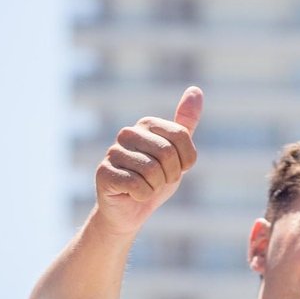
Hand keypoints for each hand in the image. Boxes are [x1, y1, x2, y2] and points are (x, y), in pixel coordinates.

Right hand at [93, 87, 201, 236]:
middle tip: (160, 181)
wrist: (132, 209)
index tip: (178, 168)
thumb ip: (185, 123)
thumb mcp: (177, 152)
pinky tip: (133, 193)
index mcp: (147, 124)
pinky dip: (143, 195)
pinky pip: (138, 185)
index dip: (186, 160)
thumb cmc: (156, 179)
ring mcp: (113, 152)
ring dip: (156, 186)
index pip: (182, 136)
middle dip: (171, 175)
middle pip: (168, 153)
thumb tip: (195, 89)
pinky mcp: (104, 172)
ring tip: (146, 186)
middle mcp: (127, 133)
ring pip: (153, 171)